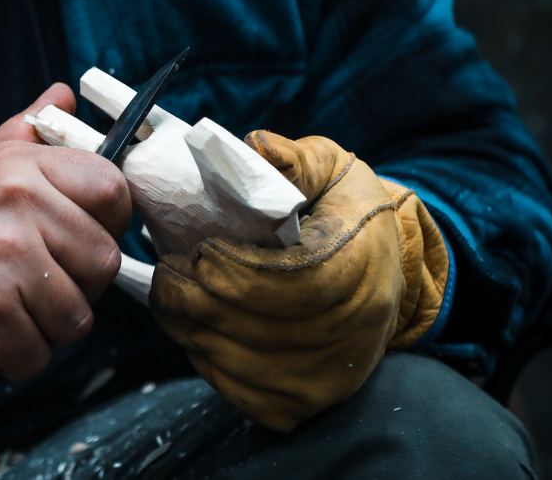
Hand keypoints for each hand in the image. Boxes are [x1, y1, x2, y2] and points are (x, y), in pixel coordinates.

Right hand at [0, 84, 131, 378]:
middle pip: (103, 263)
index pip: (112, 190)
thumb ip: (23, 133)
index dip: (109, 224)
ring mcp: (5, 264)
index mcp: (21, 169)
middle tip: (36, 286)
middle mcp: (17, 209)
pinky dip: (14, 357)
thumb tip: (63, 96)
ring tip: (7, 310)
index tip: (83, 240)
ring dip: (45, 328)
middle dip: (76, 286)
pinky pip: (38, 353)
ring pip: (76, 317)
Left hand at [150, 131, 448, 431]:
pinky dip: (204, 358)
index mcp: (356, 271)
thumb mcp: (332, 170)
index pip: (282, 284)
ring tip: (171, 294)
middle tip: (167, 271)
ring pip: (233, 361)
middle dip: (193, 296)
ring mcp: (325, 379)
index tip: (197, 250)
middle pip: (248, 325)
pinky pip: (234, 389)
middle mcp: (349, 334)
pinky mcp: (301, 405)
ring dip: (188, 327)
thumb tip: (253, 146)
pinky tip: (196, 328)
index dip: (228, 270)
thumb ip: (291, 160)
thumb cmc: (348, 213)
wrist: (385, 272)